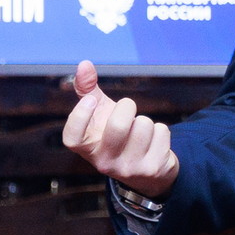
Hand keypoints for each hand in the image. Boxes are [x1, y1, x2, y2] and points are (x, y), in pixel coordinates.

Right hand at [61, 59, 179, 197]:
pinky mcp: (152, 169)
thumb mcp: (101, 114)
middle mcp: (104, 162)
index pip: (72, 138)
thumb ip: (88, 90)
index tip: (91, 99)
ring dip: (145, 121)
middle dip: (127, 107)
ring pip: (143, 126)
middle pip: (118, 127)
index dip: (80, 117)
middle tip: (128, 109)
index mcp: (87, 148)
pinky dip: (160, 131)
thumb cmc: (117, 134)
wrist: (146, 170)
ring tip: (140, 132)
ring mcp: (129, 168)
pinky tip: (153, 143)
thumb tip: (84, 64)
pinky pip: (162, 132)